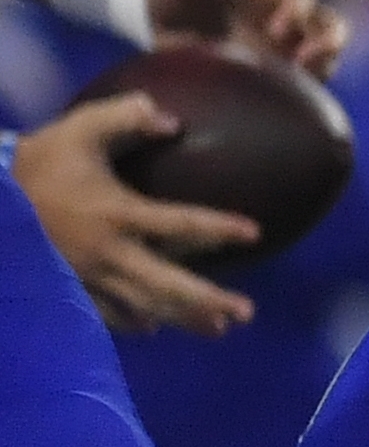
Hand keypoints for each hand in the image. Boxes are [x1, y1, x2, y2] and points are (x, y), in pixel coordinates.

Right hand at [14, 92, 258, 335]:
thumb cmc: (38, 165)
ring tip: (217, 329)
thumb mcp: (79, 129)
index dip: (217, 228)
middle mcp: (107, 253)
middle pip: (166, 284)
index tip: (253, 232)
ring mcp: (86, 278)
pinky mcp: (66, 290)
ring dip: (181, 319)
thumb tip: (171, 120)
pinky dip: (132, 322)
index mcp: (117, 214)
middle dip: (207, 299)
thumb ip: (125, 117)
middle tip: (246, 312)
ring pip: (142, 306)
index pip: (178, 224)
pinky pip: (105, 314)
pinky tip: (152, 328)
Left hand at [146, 0, 346, 76]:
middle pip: (331, 24)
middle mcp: (292, 11)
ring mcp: (293, 40)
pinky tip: (283, 102)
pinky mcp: (286, 66)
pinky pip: (309, 79)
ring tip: (301, 87)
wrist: (175, 15)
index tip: (275, 32)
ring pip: (328, 53)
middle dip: (327, 43)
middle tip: (303, 62)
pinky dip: (305, 89)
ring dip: (323, 67)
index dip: (296, 11)